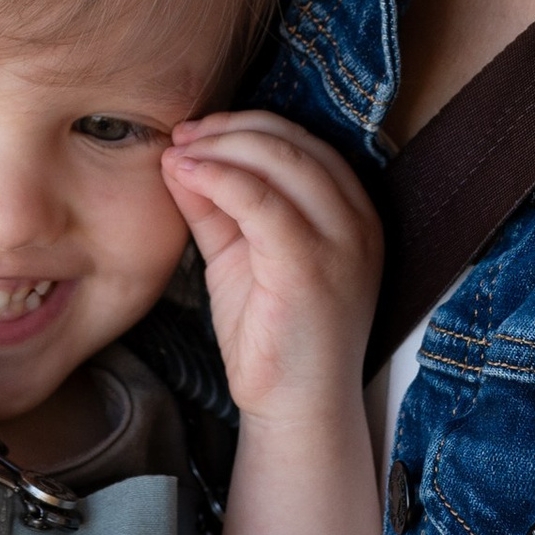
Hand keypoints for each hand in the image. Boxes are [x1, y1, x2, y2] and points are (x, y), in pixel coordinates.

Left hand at [159, 110, 381, 423]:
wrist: (296, 409)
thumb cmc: (272, 336)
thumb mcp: (240, 255)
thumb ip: (217, 207)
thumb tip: (180, 156)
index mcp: (351, 212)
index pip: (303, 142)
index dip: (246, 126)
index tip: (196, 132)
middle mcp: (357, 220)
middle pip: (293, 141)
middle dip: (229, 129)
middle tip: (181, 136)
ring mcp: (342, 242)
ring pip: (281, 160)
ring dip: (220, 147)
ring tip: (177, 153)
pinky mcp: (312, 267)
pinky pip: (262, 202)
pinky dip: (219, 179)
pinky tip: (185, 174)